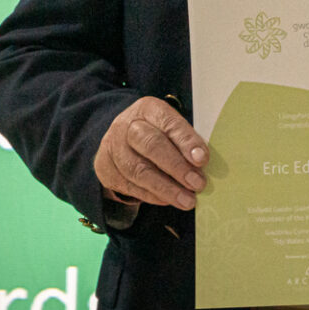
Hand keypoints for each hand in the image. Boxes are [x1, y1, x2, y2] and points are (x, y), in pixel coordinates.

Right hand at [94, 96, 209, 209]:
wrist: (120, 141)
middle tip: (198, 184)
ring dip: (166, 188)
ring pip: (138, 170)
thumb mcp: (169, 127)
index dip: (186, 141)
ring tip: (187, 200)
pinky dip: (151, 196)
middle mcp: (126, 125)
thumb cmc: (156, 134)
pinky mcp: (105, 169)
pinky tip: (168, 200)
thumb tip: (203, 165)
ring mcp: (112, 147)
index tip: (202, 160)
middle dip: (177, 167)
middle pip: (151, 145)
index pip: (168, 122)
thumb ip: (185, 142)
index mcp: (148, 108)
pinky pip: (129, 186)